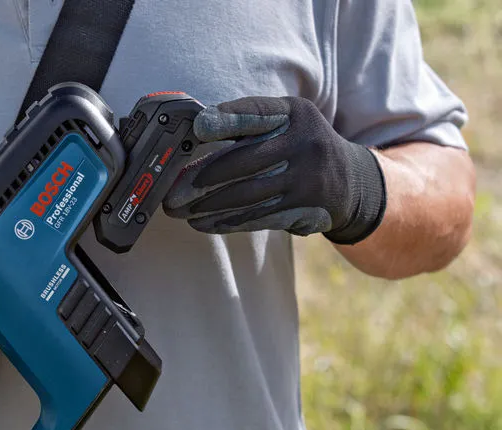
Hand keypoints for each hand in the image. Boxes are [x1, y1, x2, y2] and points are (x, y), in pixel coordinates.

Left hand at [163, 96, 386, 243]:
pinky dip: (227, 221)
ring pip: (247, 195)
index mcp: (294, 114)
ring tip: (180, 212)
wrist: (350, 181)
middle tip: (172, 193)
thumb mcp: (285, 122)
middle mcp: (305, 143)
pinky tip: (203, 223)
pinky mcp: (305, 208)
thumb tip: (194, 131)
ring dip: (208, 206)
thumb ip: (246, 123)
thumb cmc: (298, 145)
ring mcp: (308, 178)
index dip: (227, 119)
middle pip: (244, 162)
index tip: (198, 126)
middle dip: (202, 180)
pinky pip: (258, 217)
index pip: (257, 113)